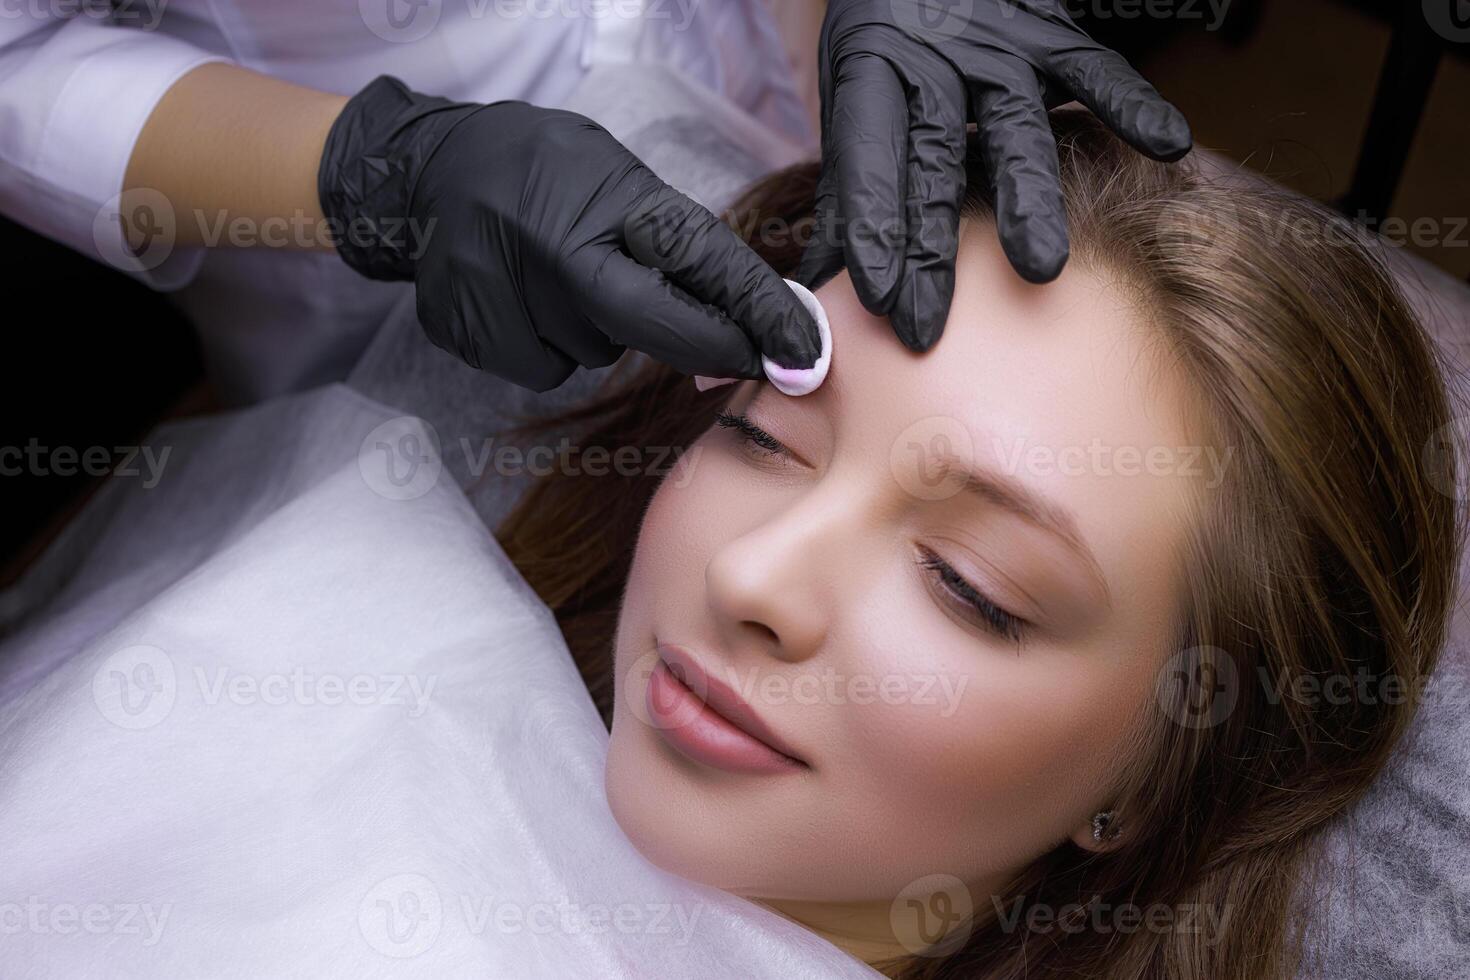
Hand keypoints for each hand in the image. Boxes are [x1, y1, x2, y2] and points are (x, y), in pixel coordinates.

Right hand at [317, 76, 819, 391]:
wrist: (426, 172)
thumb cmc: (544, 172)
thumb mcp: (615, 178)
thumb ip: (675, 252)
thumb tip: (745, 337)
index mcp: (607, 194)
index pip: (702, 260)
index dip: (759, 313)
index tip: (803, 355)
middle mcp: (557, 242)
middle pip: (652, 330)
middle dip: (700, 346)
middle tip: (728, 352)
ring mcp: (507, 291)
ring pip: (594, 352)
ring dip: (600, 330)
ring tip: (561, 275)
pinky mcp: (470, 331)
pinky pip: (543, 366)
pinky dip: (547, 344)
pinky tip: (522, 299)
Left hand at [800, 0, 1192, 350]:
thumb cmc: (891, 46)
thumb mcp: (853, 100)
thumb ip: (847, 190)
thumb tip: (813, 285)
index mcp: (871, 76)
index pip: (867, 163)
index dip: (870, 230)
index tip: (876, 296)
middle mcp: (933, 62)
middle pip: (933, 164)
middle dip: (931, 249)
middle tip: (928, 322)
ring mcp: (997, 49)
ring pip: (1015, 129)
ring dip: (1027, 200)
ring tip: (1038, 269)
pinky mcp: (1051, 34)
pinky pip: (1096, 70)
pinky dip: (1132, 104)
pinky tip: (1167, 143)